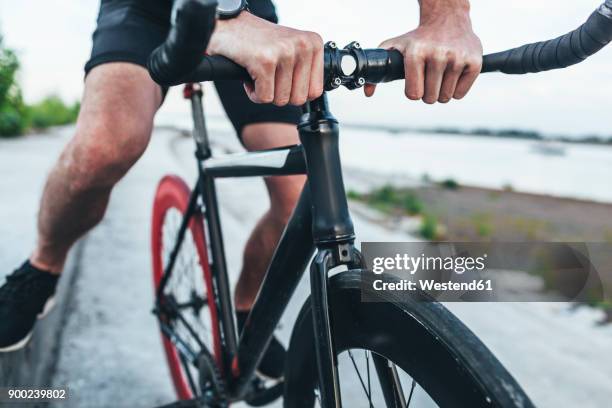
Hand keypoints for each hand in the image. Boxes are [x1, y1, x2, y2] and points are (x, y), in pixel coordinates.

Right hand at [207, 12, 323, 105]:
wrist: (229, 26)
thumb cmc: (259, 42)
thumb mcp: (292, 50)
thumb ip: (306, 70)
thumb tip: (312, 97)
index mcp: (313, 43)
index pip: (315, 91)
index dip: (295, 93)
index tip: (283, 80)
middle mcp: (302, 45)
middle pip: (298, 99)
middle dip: (280, 95)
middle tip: (269, 78)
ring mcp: (284, 52)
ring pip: (281, 99)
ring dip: (265, 93)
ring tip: (259, 73)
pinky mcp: (265, 61)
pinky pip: (265, 97)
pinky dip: (254, 93)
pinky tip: (250, 76)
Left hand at [364, 1, 481, 103]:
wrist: (447, 17)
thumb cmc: (417, 37)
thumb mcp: (394, 47)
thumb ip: (377, 68)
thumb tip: (368, 92)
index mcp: (416, 53)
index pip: (413, 94)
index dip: (413, 92)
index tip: (415, 83)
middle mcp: (437, 55)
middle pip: (430, 98)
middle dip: (428, 93)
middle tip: (428, 78)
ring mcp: (457, 58)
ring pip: (445, 98)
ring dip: (441, 91)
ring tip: (440, 74)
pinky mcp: (474, 61)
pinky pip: (460, 93)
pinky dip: (456, 89)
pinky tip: (452, 73)